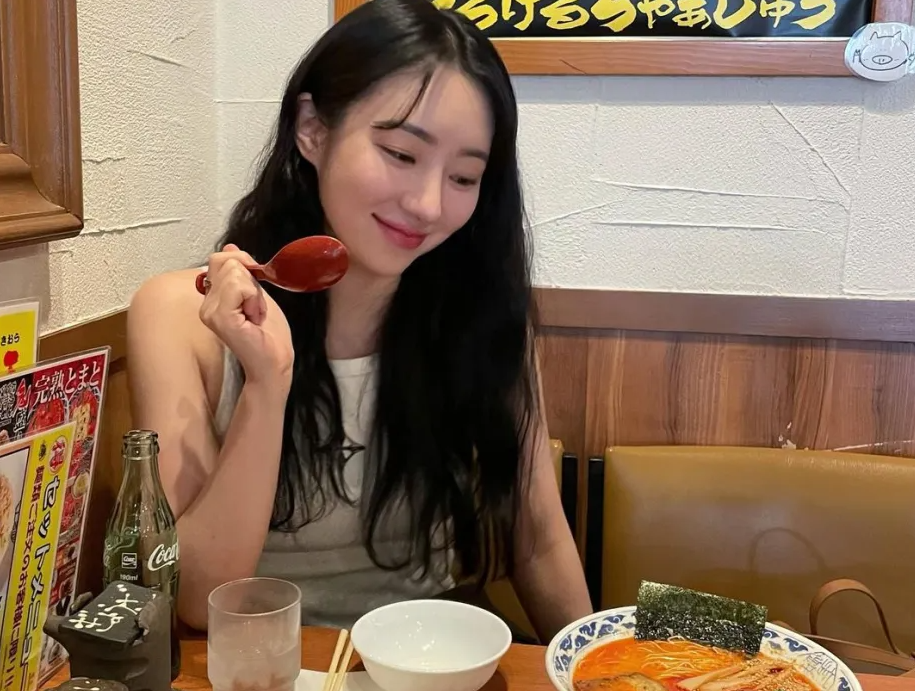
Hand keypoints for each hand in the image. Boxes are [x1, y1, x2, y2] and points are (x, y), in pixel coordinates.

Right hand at [198, 244, 293, 387]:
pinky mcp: (220, 318)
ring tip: (255, 314)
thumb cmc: (270, 335)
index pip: (220, 259)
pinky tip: (254, 318)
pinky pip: (238, 286)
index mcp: (213, 297)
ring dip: (254, 292)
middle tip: (255, 307)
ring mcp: (210, 311)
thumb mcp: (257, 293)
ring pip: (234, 271)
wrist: (275, 362)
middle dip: (251, 279)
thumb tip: (230, 247)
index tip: (255, 291)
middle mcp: (206, 304)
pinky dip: (254, 298)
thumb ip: (244, 272)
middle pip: (226, 261)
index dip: (244, 265)